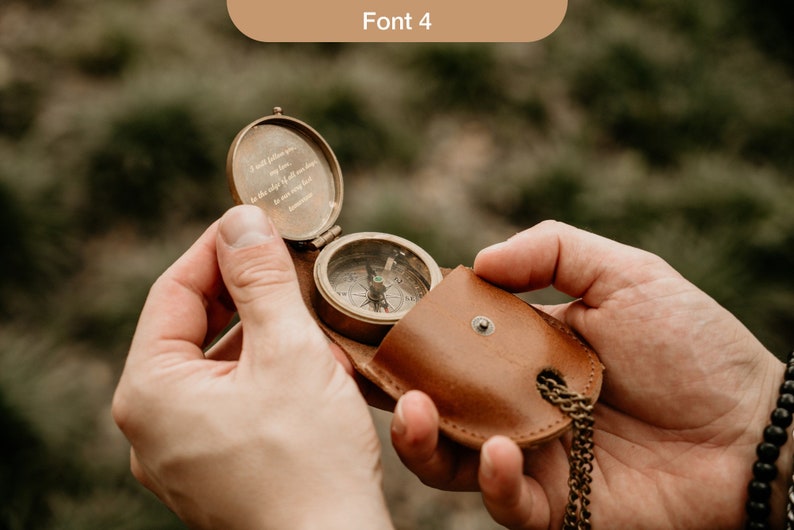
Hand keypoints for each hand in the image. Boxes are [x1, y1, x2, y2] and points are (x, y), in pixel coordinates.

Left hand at [112, 205, 391, 529]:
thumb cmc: (311, 462)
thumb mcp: (289, 352)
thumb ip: (262, 280)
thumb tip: (243, 219)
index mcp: (150, 392)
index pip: (175, 290)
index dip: (219, 246)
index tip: (260, 220)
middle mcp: (153, 425)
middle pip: (194, 327)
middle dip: (247, 289)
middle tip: (291, 259)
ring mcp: (182, 451)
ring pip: (218, 363)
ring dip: (263, 330)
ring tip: (309, 309)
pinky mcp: (216, 466)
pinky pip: (232, 397)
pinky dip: (267, 369)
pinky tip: (308, 359)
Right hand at [390, 220, 788, 528]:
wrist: (754, 430)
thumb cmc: (696, 346)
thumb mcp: (627, 274)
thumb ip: (554, 252)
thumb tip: (479, 259)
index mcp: (527, 352)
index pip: (454, 344)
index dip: (412, 336)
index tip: (373, 323)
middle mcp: (519, 405)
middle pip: (441, 406)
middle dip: (397, 392)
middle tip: (368, 375)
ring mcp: (535, 457)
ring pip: (455, 460)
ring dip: (424, 441)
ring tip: (418, 412)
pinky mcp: (559, 507)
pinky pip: (508, 503)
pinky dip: (495, 482)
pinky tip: (504, 450)